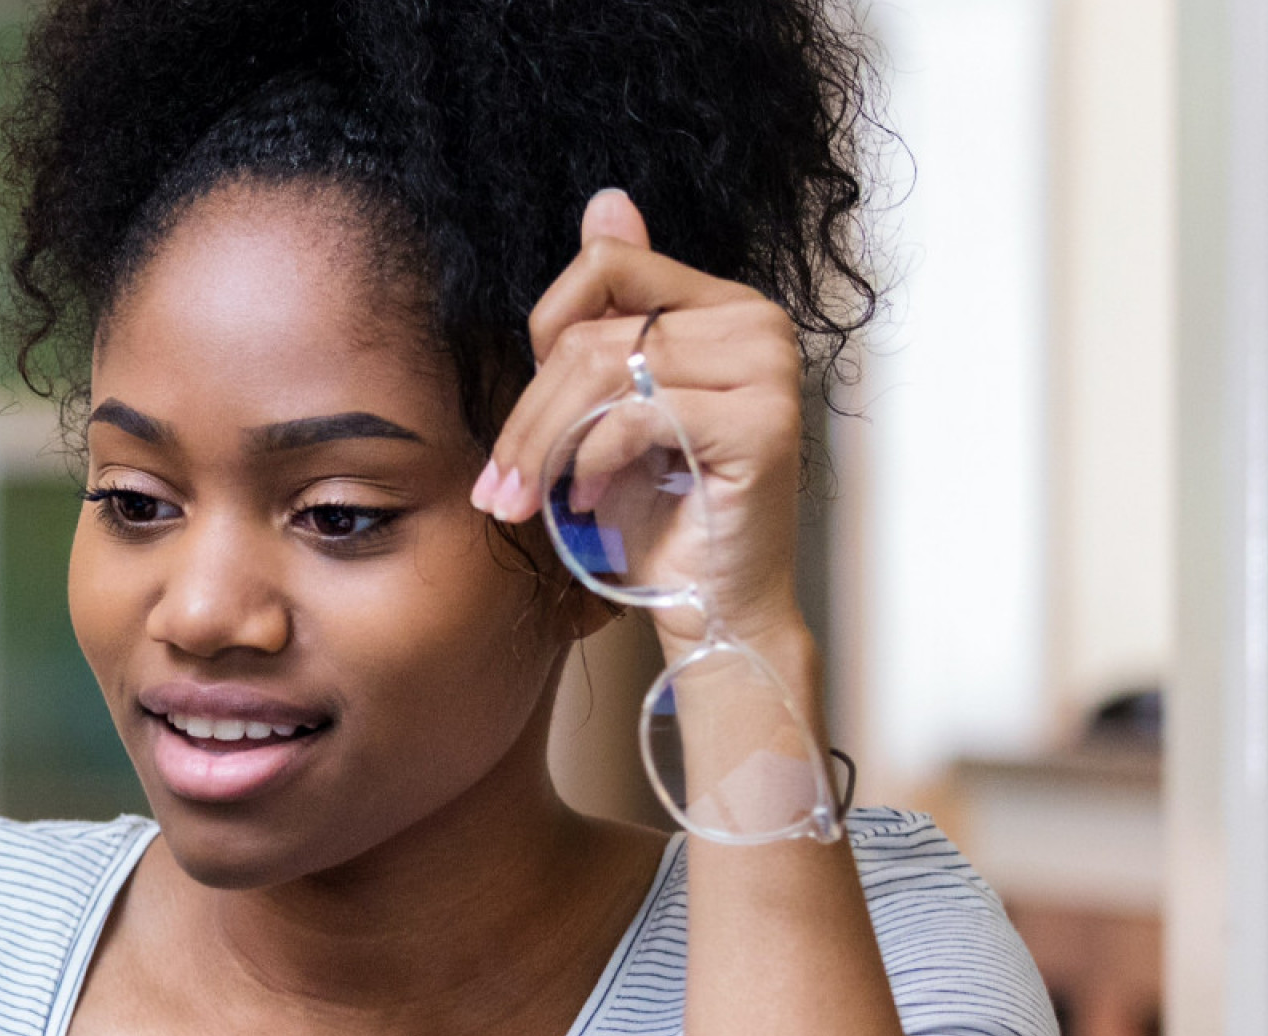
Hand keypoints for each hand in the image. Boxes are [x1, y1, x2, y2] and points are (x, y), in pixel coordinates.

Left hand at [469, 190, 809, 655]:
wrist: (710, 603)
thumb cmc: (658, 511)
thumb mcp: (611, 403)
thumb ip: (607, 314)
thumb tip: (606, 200)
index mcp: (724, 305)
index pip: (607, 264)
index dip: (546, 329)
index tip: (524, 412)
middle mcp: (757, 323)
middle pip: (594, 330)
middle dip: (529, 413)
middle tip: (499, 485)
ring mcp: (769, 370)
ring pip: (606, 370)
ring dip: (546, 444)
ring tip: (529, 497)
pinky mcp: (762, 423)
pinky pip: (637, 414)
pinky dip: (591, 460)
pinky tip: (584, 498)